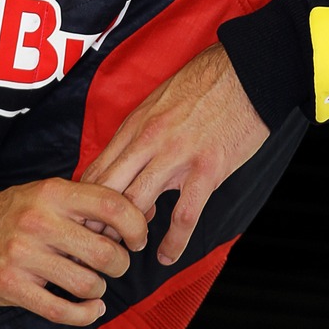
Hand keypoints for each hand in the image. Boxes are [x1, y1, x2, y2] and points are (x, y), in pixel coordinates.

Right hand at [0, 178, 147, 325]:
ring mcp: (22, 255)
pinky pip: (62, 310)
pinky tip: (91, 309)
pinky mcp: (11, 286)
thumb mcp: (47, 194)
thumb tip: (143, 217)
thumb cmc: (14, 215)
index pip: (112, 206)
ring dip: (99, 289)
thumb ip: (88, 203)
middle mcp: (38, 222)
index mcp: (52, 193)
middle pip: (105, 252)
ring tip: (94, 284)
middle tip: (114, 265)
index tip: (138, 239)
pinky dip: (85, 314)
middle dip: (120, 264)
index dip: (136, 226)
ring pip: (87, 283)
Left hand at [80, 43, 268, 265]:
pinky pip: (184, 215)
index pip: (96, 171)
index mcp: (135, 126)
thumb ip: (140, 135)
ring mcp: (177, 157)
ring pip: (137, 206)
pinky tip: (167, 256)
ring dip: (129, 235)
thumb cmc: (203, 85)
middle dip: (96, 223)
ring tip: (128, 251)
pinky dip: (173, 242)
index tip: (82, 222)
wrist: (246, 71)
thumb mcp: (158, 102)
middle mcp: (149, 142)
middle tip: (94, 244)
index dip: (83, 203)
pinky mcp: (207, 170)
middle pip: (107, 192)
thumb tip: (127, 165)